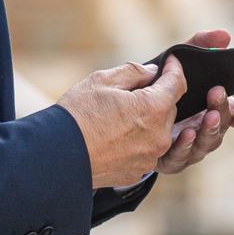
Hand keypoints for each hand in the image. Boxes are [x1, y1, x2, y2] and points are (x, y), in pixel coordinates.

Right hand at [58, 56, 185, 188]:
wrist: (56, 156)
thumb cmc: (77, 115)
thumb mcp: (101, 80)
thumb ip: (133, 72)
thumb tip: (152, 72)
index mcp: (153, 108)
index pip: (177, 84)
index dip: (174, 70)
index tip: (170, 63)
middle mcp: (159, 136)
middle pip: (169, 109)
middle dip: (158, 97)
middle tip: (135, 91)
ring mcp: (149, 157)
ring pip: (159, 131)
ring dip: (149, 121)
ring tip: (121, 116)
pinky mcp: (138, 171)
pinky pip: (146, 150)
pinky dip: (138, 141)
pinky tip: (115, 137)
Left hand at [155, 29, 233, 175]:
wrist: (127, 107)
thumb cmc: (161, 83)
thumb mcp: (181, 61)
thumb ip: (201, 45)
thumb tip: (224, 35)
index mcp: (212, 109)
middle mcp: (203, 130)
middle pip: (220, 125)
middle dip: (222, 110)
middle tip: (217, 93)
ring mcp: (189, 147)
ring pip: (205, 144)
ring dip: (208, 130)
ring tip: (207, 116)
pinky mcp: (168, 159)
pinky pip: (179, 157)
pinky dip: (184, 147)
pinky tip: (185, 133)